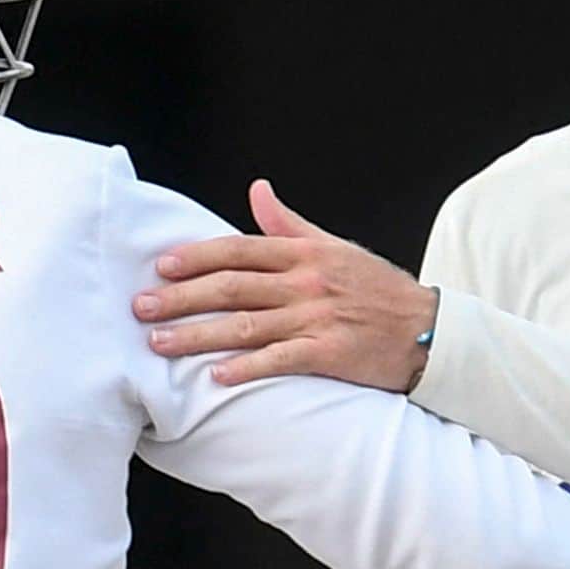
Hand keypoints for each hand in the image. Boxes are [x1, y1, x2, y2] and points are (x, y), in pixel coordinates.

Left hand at [132, 179, 437, 390]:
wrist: (429, 331)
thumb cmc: (377, 289)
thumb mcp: (335, 247)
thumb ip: (290, 224)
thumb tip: (257, 191)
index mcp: (304, 253)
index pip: (239, 250)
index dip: (196, 257)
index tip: (160, 265)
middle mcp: (306, 282)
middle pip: (232, 287)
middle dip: (181, 296)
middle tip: (140, 307)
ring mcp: (316, 318)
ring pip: (245, 326)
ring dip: (198, 335)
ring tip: (159, 343)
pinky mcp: (329, 353)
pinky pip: (279, 360)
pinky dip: (246, 368)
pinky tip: (215, 377)